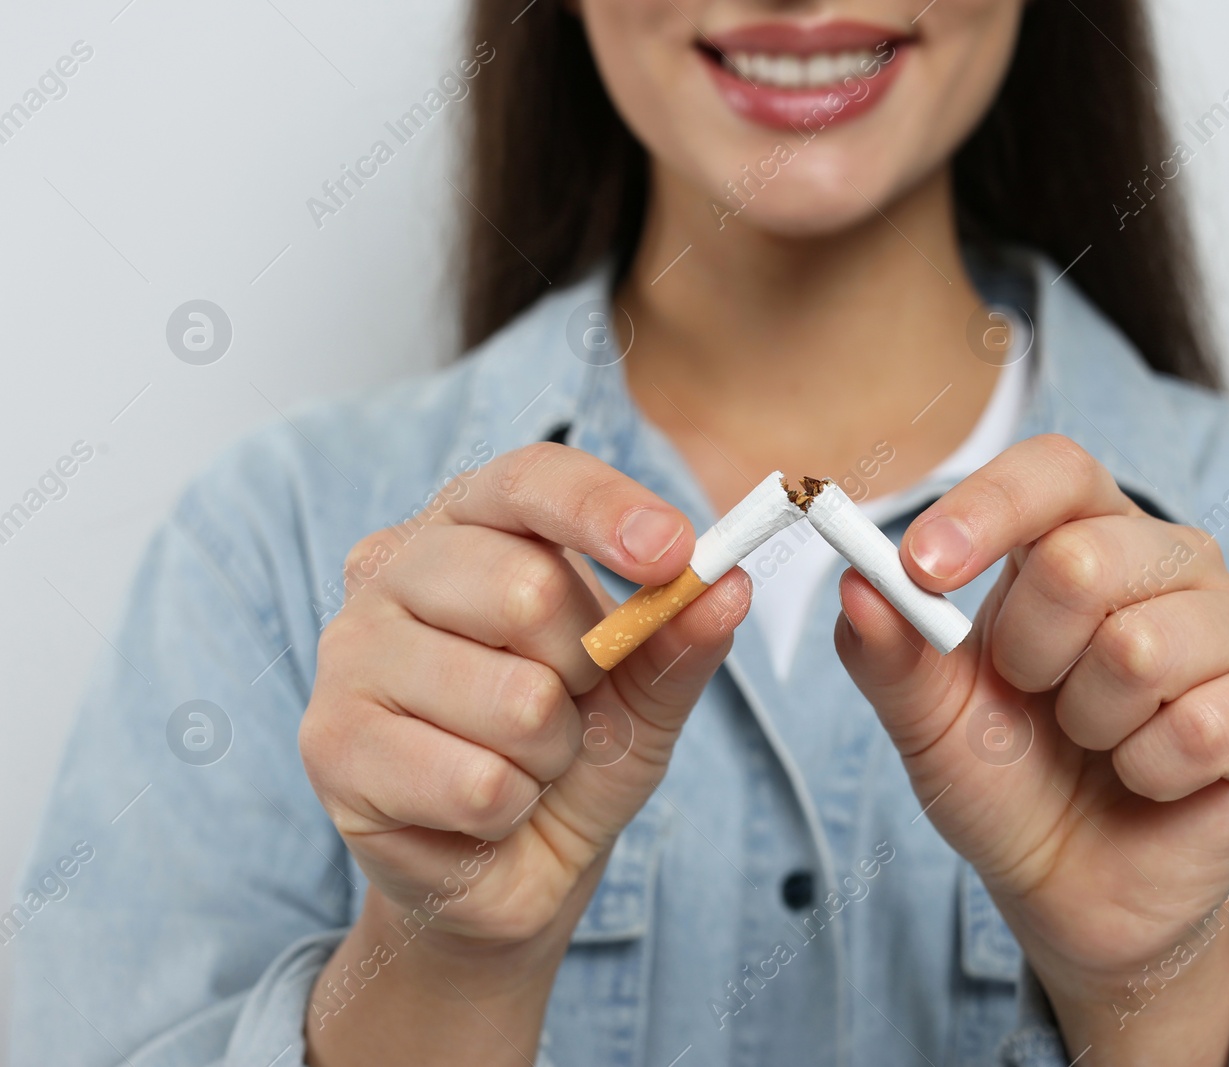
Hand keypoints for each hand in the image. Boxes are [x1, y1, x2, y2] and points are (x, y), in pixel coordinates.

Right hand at [299, 443, 749, 1064]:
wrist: (507, 869)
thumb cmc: (570, 755)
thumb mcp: (645, 695)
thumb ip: (679, 640)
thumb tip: (727, 586)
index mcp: (472, 524)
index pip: (532, 479)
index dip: (604, 509)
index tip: (675, 552)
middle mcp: (394, 568)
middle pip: (529, 588)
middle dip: (585, 670)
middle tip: (565, 703)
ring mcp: (350, 653)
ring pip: (513, 700)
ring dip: (549, 754)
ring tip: (521, 762)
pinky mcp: (331, 744)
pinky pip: (475, 782)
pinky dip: (508, 809)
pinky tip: (479, 809)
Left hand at [835, 434, 1228, 1062]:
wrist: (1073, 889)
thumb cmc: (1009, 779)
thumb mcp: (928, 718)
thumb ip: (889, 650)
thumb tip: (856, 583)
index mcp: (1084, 533)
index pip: (1054, 470)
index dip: (988, 509)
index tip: (925, 569)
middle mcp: (1173, 559)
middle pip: (1086, 558)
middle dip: (1031, 656)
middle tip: (1040, 699)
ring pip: (1143, 646)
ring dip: (1093, 723)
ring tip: (1097, 741)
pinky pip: (1203, 724)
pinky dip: (1149, 771)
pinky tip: (1151, 777)